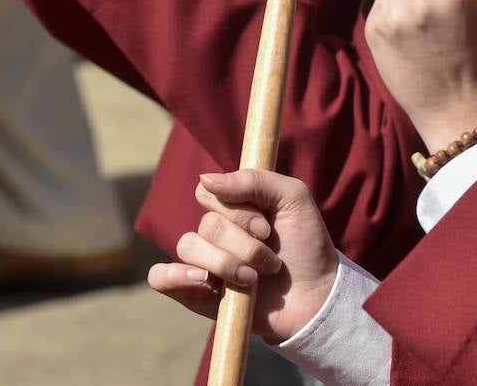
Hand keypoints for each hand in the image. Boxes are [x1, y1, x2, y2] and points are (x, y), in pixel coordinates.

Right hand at [147, 170, 338, 343]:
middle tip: (271, 259)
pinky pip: (160, 278)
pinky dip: (173, 275)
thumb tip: (205, 179)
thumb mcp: (292, 198)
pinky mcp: (197, 293)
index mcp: (233, 206)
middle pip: (207, 224)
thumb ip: (253, 180)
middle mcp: (215, 232)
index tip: (267, 227)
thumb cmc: (307, 244)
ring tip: (254, 280)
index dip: (237, 210)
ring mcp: (204, 262)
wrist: (316, 296)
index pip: (209, 192)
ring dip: (227, 264)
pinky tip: (201, 278)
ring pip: (189, 247)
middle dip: (245, 244)